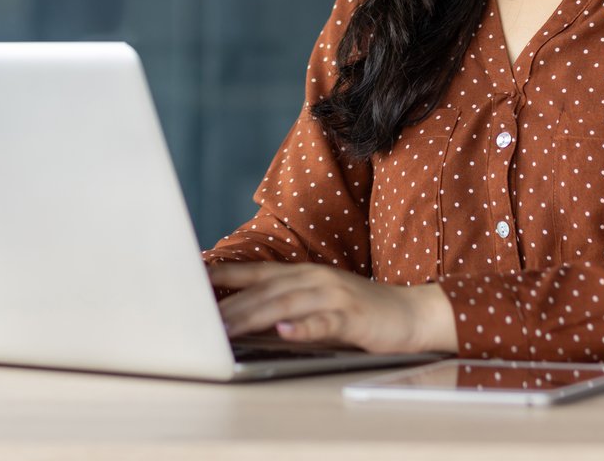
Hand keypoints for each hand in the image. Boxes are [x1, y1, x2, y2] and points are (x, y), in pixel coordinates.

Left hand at [208, 261, 454, 353]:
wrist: (410, 312)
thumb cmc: (360, 309)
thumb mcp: (319, 299)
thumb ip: (287, 303)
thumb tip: (247, 315)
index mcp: (303, 273)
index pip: (256, 271)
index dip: (225, 273)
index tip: (193, 277)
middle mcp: (314, 278)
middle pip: (264, 290)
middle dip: (230, 305)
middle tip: (200, 321)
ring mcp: (333, 295)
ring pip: (285, 304)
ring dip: (253, 316)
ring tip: (226, 329)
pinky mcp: (353, 317)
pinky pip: (324, 322)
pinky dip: (303, 327)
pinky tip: (285, 332)